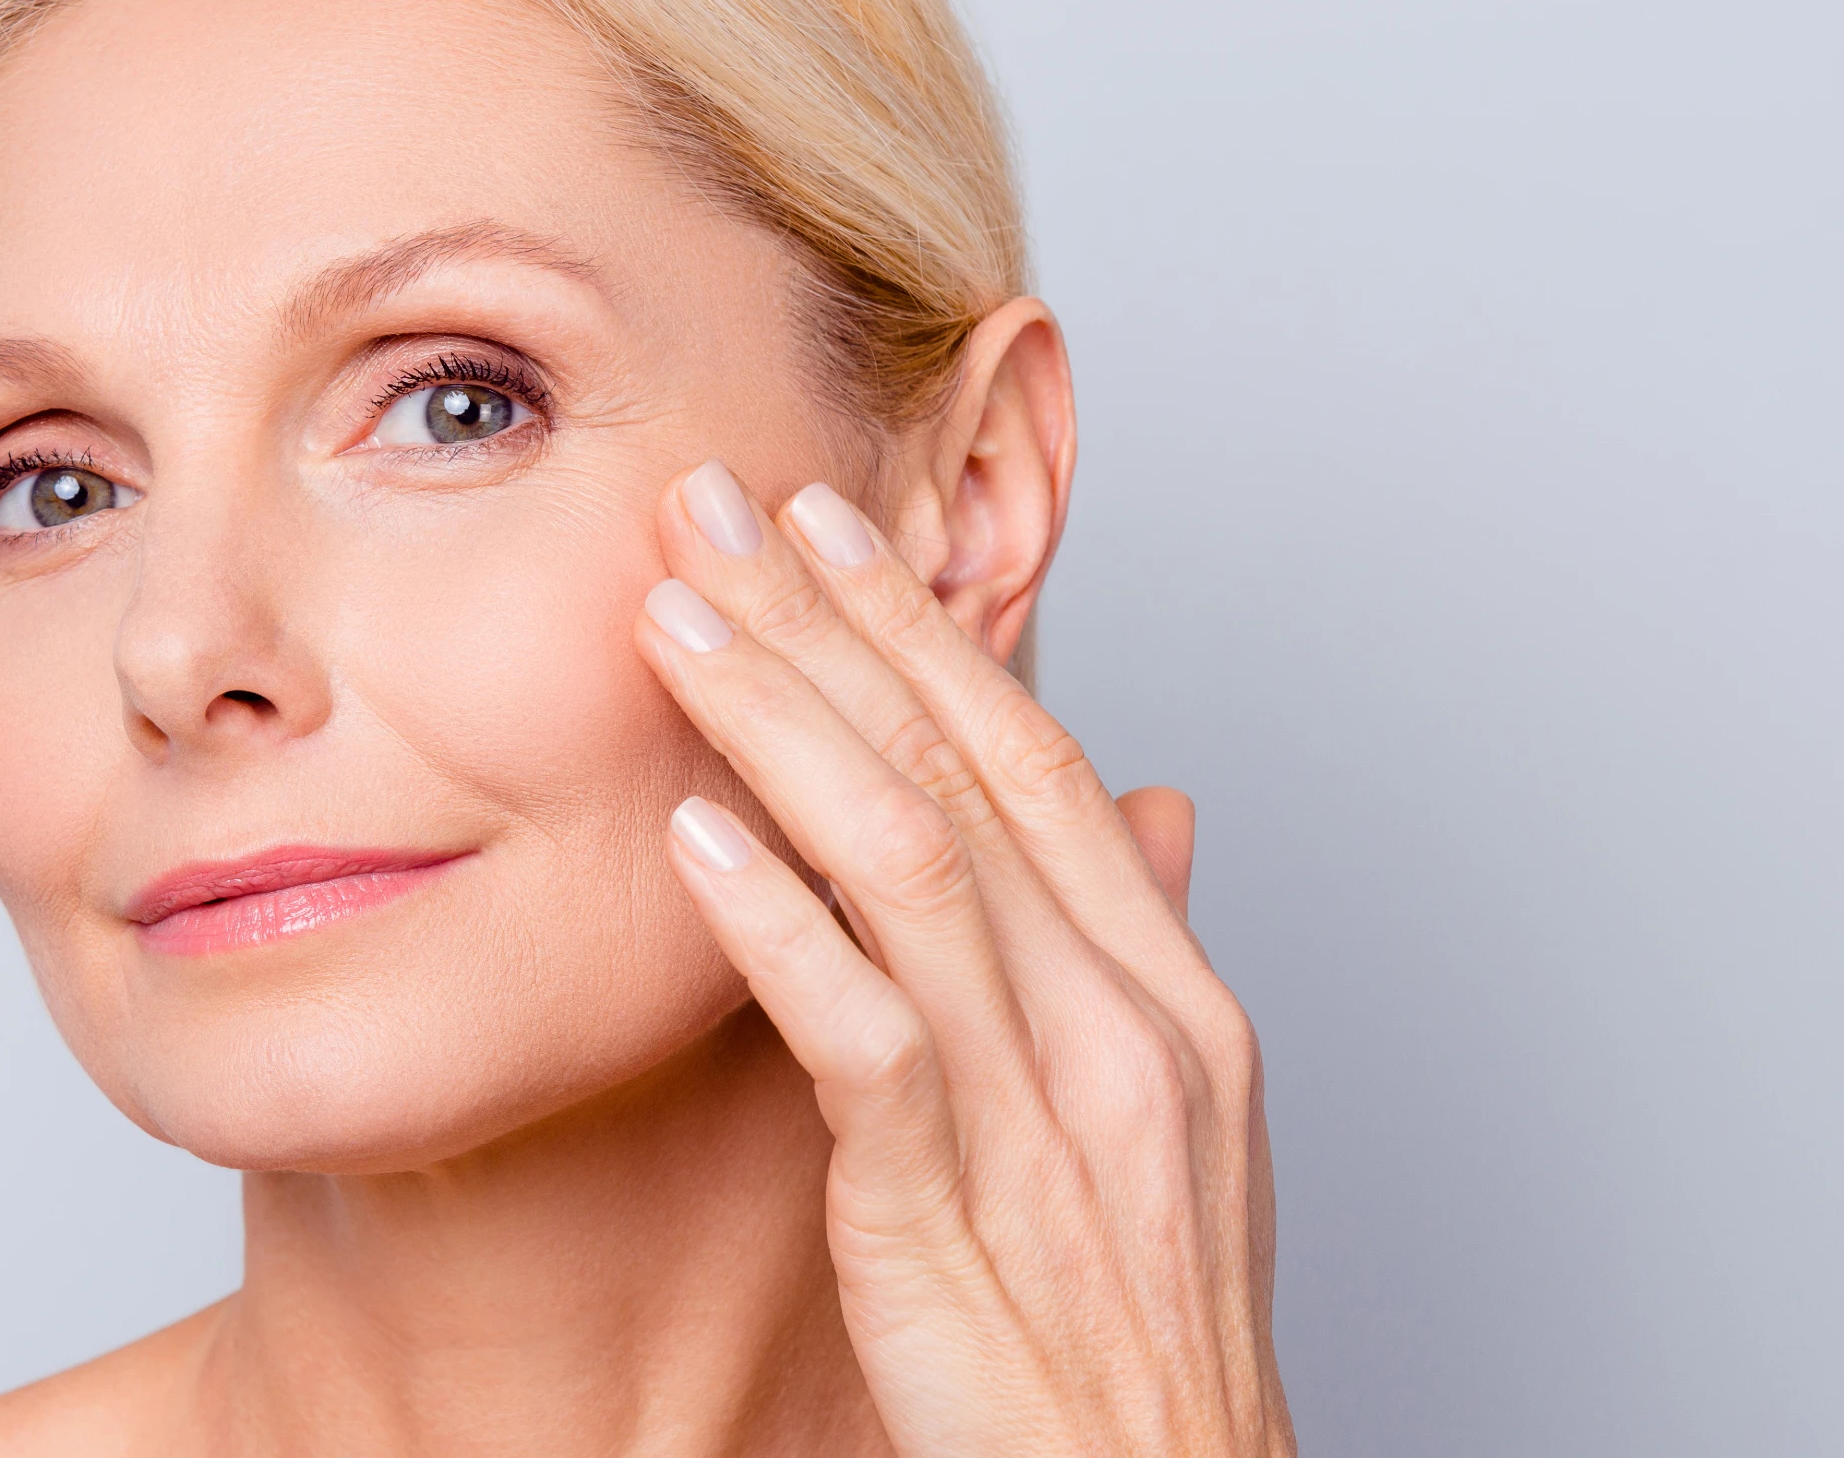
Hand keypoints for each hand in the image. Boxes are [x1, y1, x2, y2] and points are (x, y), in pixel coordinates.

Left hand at [634, 461, 1288, 1456]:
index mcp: (1172, 1000)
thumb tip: (1143, 809)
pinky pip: (860, 1030)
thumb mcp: (1169, 1132)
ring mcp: (1049, 1106)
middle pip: (966, 772)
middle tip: (719, 505)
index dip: (926, 635)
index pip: (1036, 765)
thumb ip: (1126, 957)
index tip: (829, 527)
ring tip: (672, 623)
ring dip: (778, 724)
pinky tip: (693, 841)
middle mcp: (1123, 1026)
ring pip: (907, 860)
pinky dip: (775, 923)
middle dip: (831, 624)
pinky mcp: (955, 1199)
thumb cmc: (1136, 1338)